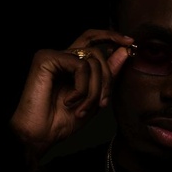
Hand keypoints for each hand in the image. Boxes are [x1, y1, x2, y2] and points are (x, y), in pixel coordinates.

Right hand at [10, 29, 133, 157]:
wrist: (41, 135)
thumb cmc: (63, 121)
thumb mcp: (94, 99)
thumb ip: (107, 76)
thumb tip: (123, 50)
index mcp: (72, 64)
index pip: (93, 40)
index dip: (111, 37)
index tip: (130, 43)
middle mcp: (63, 56)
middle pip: (97, 52)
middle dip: (107, 79)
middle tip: (103, 103)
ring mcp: (54, 55)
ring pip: (91, 60)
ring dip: (94, 89)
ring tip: (83, 108)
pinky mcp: (46, 58)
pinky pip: (80, 65)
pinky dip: (82, 87)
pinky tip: (70, 101)